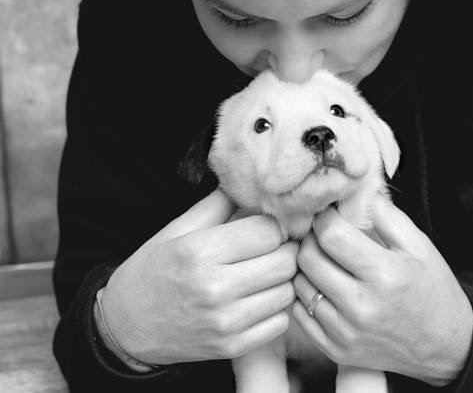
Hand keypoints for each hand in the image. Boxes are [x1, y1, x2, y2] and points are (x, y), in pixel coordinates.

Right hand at [100, 188, 297, 364]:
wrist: (125, 325)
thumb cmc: (153, 270)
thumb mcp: (177, 229)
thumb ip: (218, 204)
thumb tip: (253, 185)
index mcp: (200, 252)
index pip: (268, 232)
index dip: (274, 225)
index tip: (268, 227)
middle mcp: (215, 288)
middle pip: (285, 262)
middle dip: (285, 250)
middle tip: (273, 248)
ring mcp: (225, 322)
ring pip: (287, 292)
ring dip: (282, 280)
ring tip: (264, 272)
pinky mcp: (232, 347)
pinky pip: (279, 322)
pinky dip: (275, 308)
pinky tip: (258, 298)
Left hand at [292, 193, 472, 385]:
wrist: (445, 346)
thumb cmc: (432, 289)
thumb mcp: (420, 246)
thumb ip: (388, 216)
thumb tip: (359, 193)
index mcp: (384, 274)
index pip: (330, 236)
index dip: (324, 218)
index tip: (328, 215)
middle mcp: (361, 307)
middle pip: (308, 259)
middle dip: (309, 239)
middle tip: (322, 236)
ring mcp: (345, 332)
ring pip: (299, 286)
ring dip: (305, 268)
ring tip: (323, 261)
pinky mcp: (336, 350)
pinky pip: (299, 315)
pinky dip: (304, 296)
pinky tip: (321, 286)